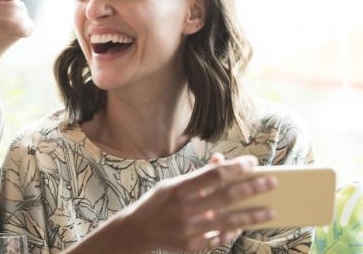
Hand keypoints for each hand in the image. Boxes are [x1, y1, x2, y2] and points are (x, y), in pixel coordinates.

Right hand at [120, 154, 276, 252]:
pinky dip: (233, 232)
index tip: (253, 162)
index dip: (236, 168)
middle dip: (252, 188)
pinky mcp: (191, 246)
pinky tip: (244, 226)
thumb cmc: (157, 203)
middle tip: (271, 182)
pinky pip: (219, 238)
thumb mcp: (172, 184)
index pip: (214, 175)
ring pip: (229, 221)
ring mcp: (188, 229)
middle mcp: (184, 209)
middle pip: (226, 197)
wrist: (136, 231)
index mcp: (179, 189)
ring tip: (270, 210)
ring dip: (252, 216)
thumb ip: (198, 175)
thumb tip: (222, 161)